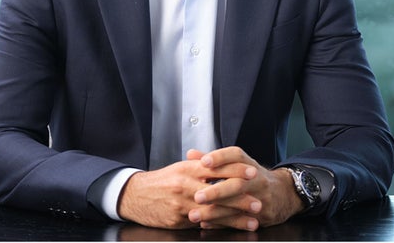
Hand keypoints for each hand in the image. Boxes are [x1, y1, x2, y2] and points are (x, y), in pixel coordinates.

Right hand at [117, 153, 254, 228]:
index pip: (216, 167)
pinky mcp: (178, 220)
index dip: (235, 170)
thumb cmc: (162, 181)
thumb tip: (224, 164)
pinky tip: (231, 229)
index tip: (252, 173)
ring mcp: (182, 203)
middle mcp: (186, 184)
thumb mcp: (180, 168)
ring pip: (213, 211)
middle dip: (240, 198)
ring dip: (234, 217)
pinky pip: (202, 224)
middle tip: (258, 202)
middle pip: (218, 191)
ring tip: (252, 220)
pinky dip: (218, 227)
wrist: (135, 195)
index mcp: (187, 168)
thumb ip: (201, 166)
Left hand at [187, 146, 304, 229]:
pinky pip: (240, 221)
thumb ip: (213, 160)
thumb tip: (191, 154)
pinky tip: (206, 223)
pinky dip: (222, 223)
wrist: (283, 193)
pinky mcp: (263, 216)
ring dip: (215, 212)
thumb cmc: (252, 177)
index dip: (220, 157)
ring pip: (238, 206)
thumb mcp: (238, 164)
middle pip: (237, 183)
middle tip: (197, 196)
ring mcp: (261, 198)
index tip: (203, 162)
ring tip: (196, 214)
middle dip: (217, 191)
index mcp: (248, 163)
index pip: (235, 156)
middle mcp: (256, 179)